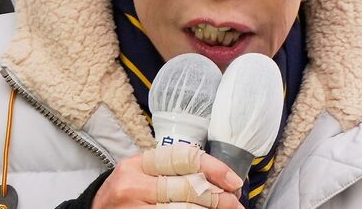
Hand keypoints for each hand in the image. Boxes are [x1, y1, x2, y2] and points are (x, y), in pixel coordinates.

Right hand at [92, 147, 243, 208]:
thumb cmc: (126, 191)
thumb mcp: (142, 171)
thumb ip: (172, 170)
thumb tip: (219, 179)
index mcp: (139, 163)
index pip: (184, 159)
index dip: (214, 169)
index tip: (233, 181)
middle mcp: (134, 185)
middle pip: (189, 189)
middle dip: (219, 197)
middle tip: (235, 202)